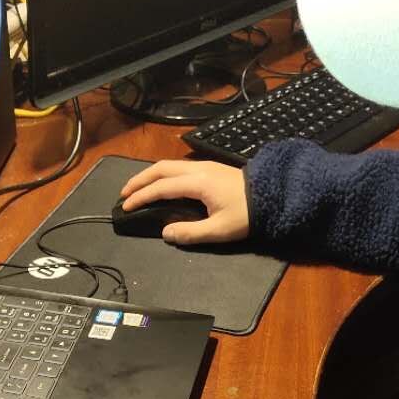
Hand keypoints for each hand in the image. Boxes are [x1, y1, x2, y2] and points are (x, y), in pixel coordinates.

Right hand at [119, 159, 249, 245]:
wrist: (274, 194)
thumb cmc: (247, 214)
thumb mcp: (219, 230)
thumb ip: (190, 233)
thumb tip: (166, 233)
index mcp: (197, 183)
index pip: (161, 187)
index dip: (141, 197)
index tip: (125, 207)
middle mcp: (198, 169)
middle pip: (160, 169)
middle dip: (139, 180)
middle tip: (124, 194)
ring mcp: (204, 165)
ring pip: (169, 165)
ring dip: (150, 175)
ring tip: (138, 188)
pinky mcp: (210, 168)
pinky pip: (178, 167)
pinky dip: (162, 174)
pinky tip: (161, 184)